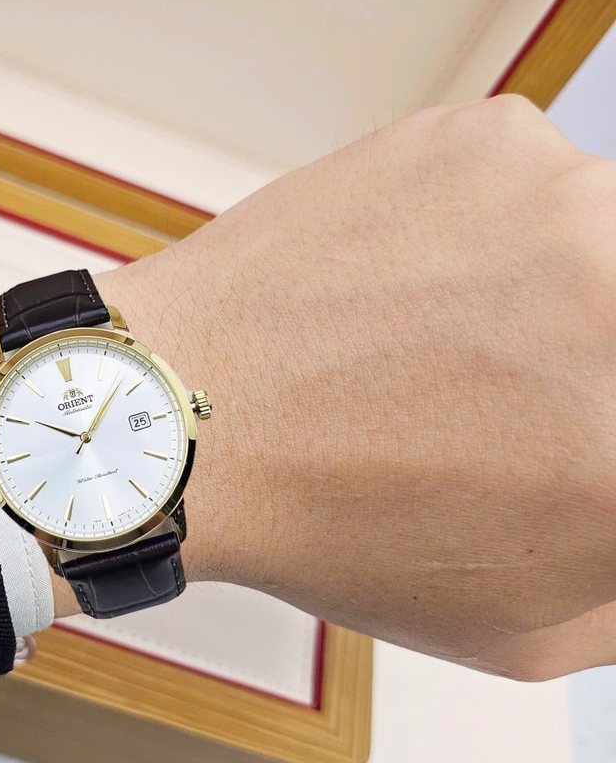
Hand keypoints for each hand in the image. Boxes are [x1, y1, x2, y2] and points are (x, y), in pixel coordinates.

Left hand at [0, 96, 615, 672]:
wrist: (187, 418)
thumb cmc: (327, 527)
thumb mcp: (518, 623)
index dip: (589, 425)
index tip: (558, 423)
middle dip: (584, 360)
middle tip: (502, 385)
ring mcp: (564, 202)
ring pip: (600, 242)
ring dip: (549, 287)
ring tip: (434, 340)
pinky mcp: (490, 138)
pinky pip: (529, 183)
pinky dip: (484, 229)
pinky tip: (402, 284)